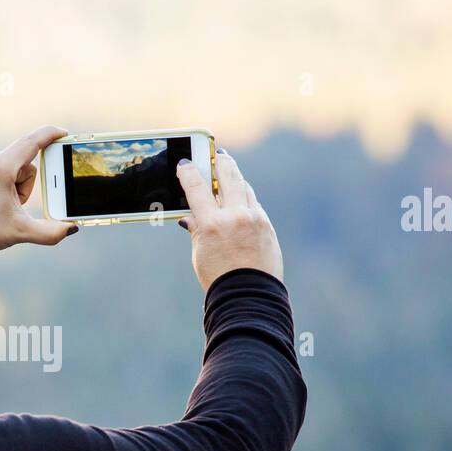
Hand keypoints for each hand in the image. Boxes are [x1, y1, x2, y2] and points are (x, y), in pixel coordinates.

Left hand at [0, 125, 76, 253]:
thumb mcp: (20, 232)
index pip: (32, 142)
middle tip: (8, 207)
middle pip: (20, 164)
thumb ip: (51, 232)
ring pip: (3, 164)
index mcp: (1, 167)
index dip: (50, 135)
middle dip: (21, 185)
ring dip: (5, 182)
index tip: (62, 133)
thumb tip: (72, 228)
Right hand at [177, 148, 283, 290]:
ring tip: (229, 172)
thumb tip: (189, 217)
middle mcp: (235, 216)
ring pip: (244, 187)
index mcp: (212, 224)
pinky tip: (240, 199)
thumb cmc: (219, 278)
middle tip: (217, 154)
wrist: (249, 295)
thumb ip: (197, 229)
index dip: (188, 172)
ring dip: (235, 178)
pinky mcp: (267, 225)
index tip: (185, 163)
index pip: (197, 187)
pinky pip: (254, 204)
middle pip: (228, 175)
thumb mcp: (200, 253)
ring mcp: (254, 219)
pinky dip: (245, 199)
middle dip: (221, 162)